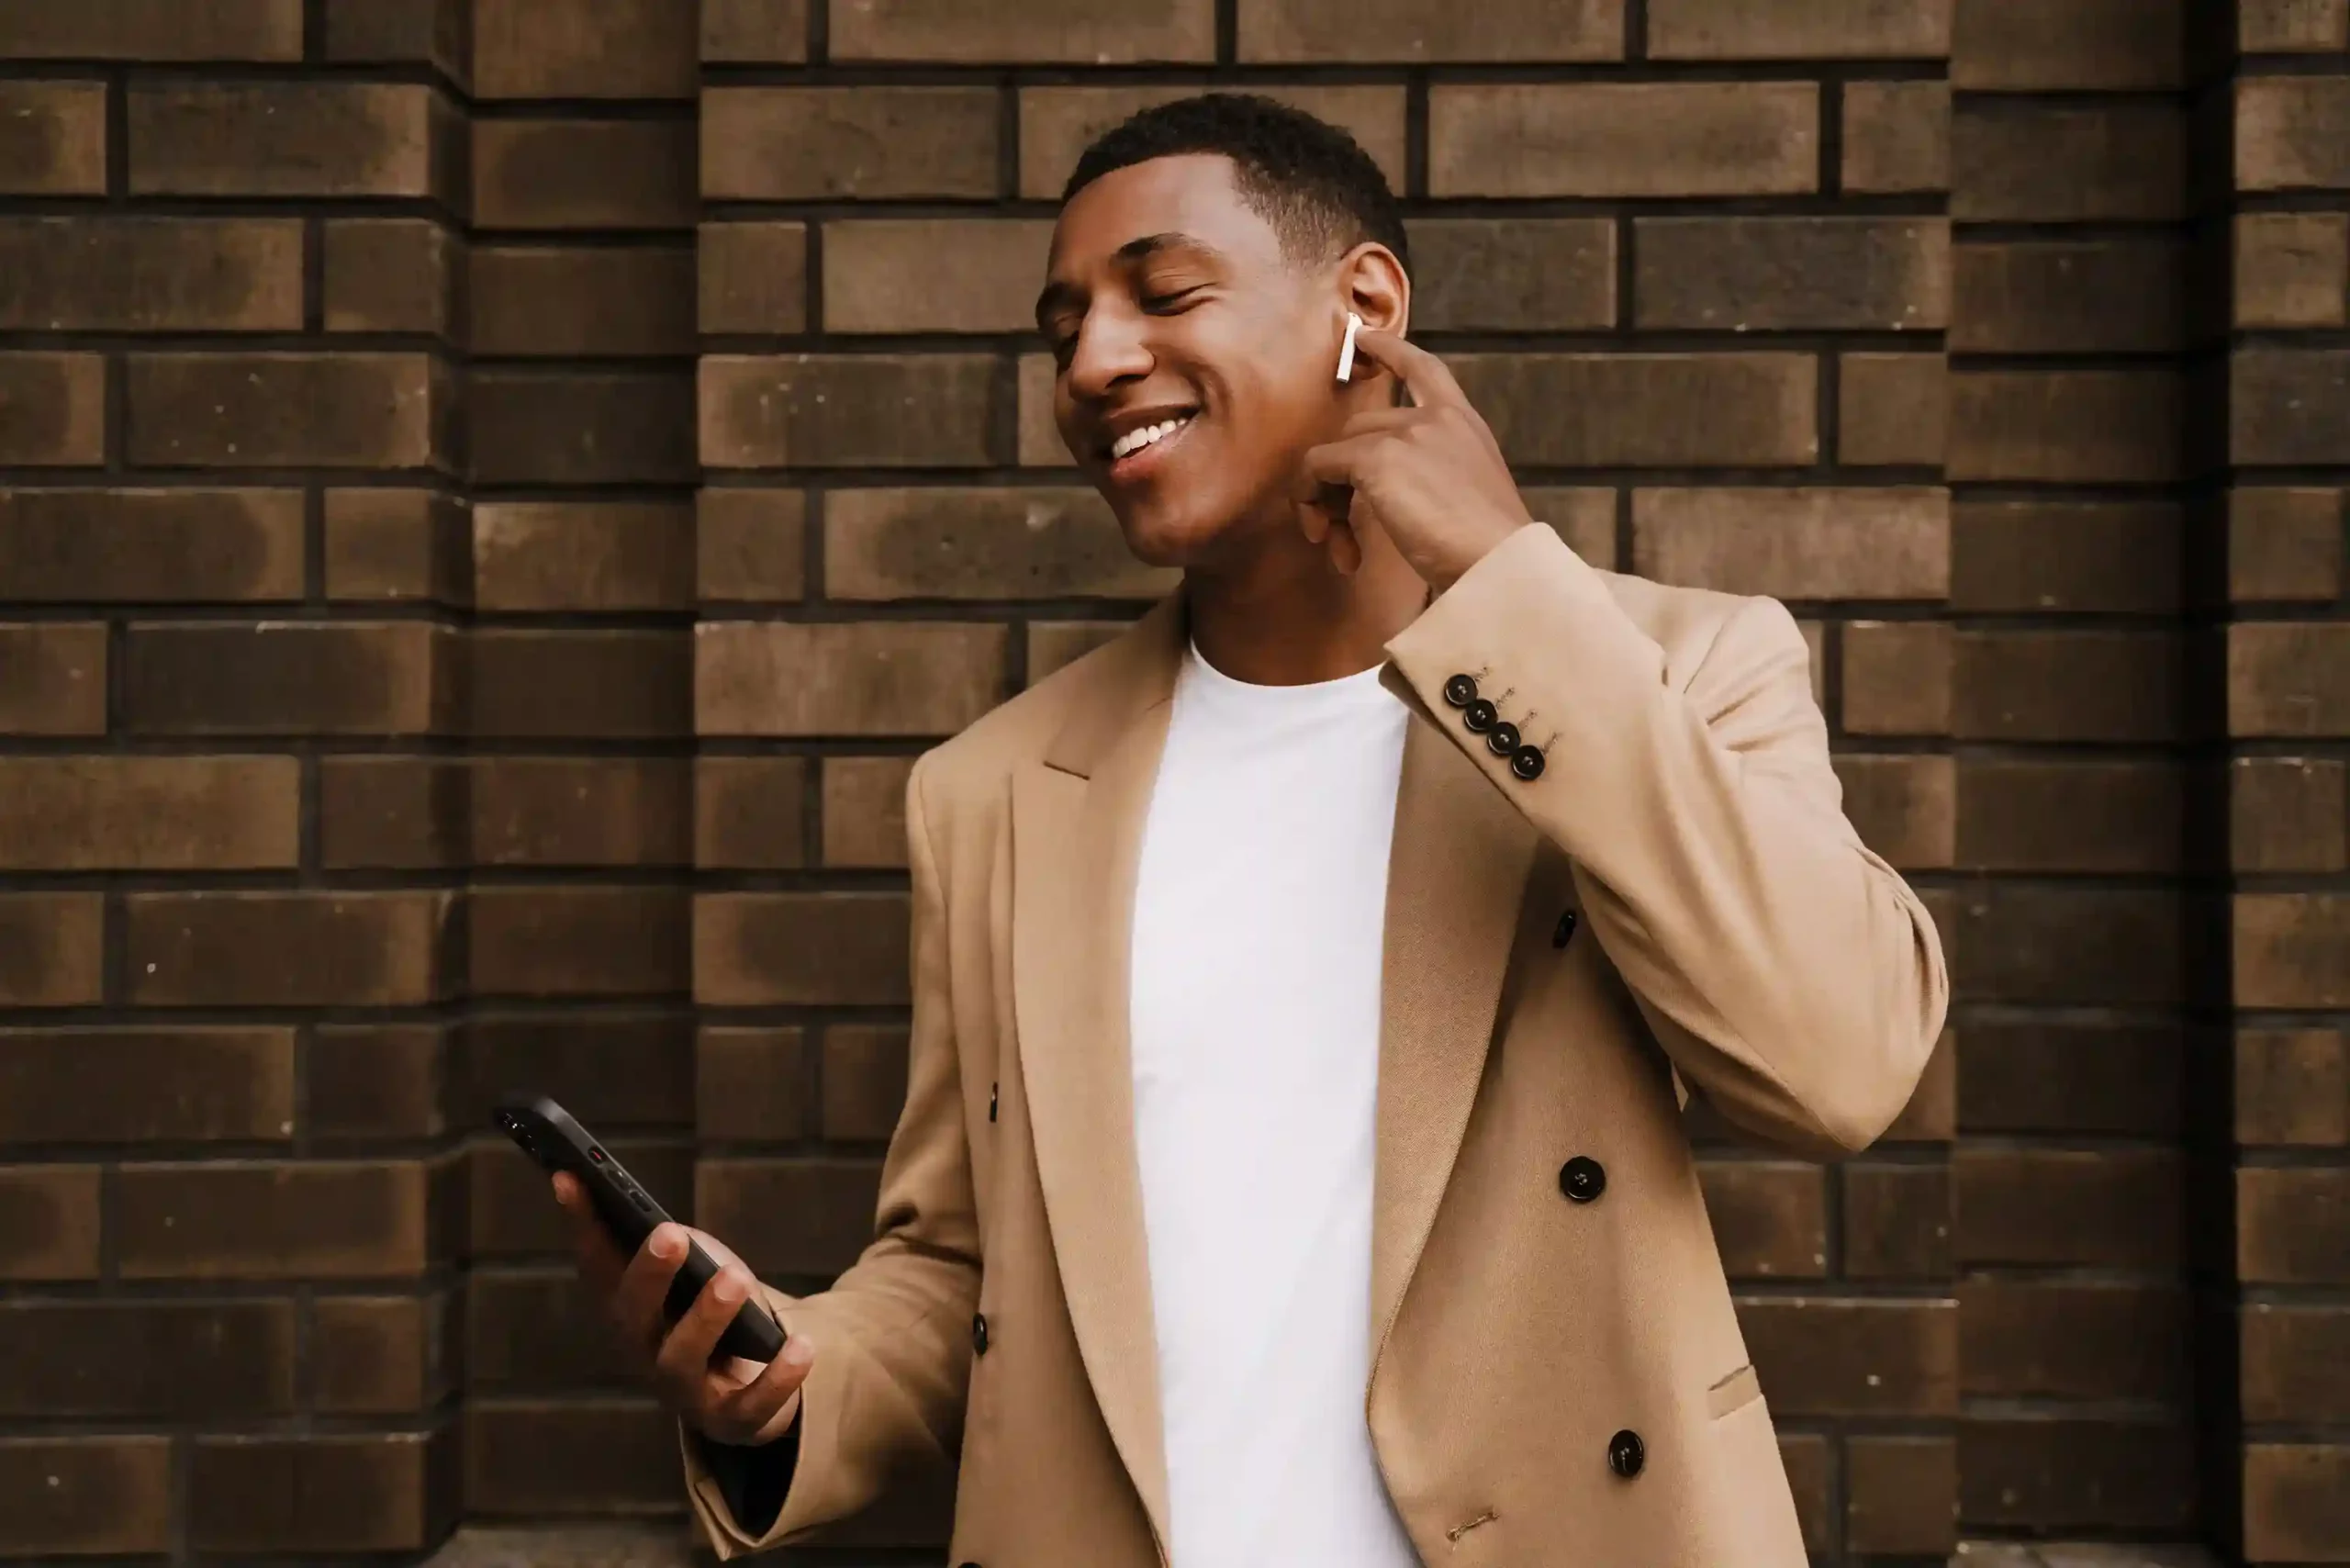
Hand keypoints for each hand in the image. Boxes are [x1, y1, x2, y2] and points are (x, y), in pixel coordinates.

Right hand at [555, 1171, 812, 1446]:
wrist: (749, 1389)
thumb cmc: (710, 1312)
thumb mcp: (692, 1270)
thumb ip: (672, 1246)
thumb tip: (662, 1226)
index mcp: (627, 1308)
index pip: (595, 1263)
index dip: (580, 1222)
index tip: (568, 1175)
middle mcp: (644, 1351)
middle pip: (633, 1315)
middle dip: (649, 1274)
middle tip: (669, 1234)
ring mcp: (684, 1390)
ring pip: (682, 1360)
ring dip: (707, 1318)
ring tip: (734, 1279)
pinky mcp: (730, 1419)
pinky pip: (750, 1404)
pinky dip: (776, 1377)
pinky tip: (801, 1347)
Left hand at [1294, 326, 1533, 593]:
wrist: (1497, 563)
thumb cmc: (1487, 548)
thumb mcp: (1469, 495)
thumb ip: (1436, 476)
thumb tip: (1389, 493)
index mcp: (1463, 423)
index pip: (1423, 369)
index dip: (1389, 349)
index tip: (1361, 336)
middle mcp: (1434, 418)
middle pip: (1360, 427)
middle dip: (1344, 479)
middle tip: (1341, 532)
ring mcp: (1405, 434)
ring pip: (1335, 451)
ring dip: (1325, 499)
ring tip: (1336, 546)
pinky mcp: (1376, 458)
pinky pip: (1318, 468)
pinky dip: (1311, 500)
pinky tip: (1332, 542)